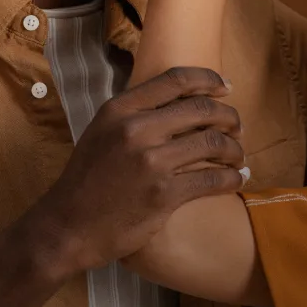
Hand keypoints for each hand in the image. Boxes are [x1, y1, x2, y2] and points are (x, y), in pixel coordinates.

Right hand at [33, 67, 244, 275]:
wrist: (67, 227)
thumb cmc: (87, 180)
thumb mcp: (102, 131)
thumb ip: (135, 113)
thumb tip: (180, 101)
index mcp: (120, 109)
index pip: (176, 80)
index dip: (208, 80)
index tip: (226, 87)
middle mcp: (137, 129)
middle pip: (203, 109)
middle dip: (229, 117)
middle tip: (238, 127)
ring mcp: (152, 162)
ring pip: (213, 144)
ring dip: (234, 150)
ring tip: (238, 156)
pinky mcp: (164, 194)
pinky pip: (212, 179)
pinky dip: (232, 178)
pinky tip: (238, 179)